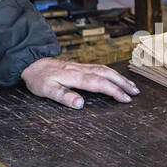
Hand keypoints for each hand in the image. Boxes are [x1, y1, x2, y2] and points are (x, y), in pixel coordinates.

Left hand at [20, 57, 139, 108]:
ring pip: (104, 69)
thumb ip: (63, 96)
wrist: (30, 63)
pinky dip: (110, 72)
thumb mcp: (46, 90)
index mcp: (75, 76)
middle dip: (122, 83)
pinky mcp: (78, 66)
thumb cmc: (38, 79)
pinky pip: (99, 67)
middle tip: (136, 92)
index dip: (114, 91)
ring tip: (131, 85)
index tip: (126, 99)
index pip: (99, 84)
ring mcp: (80, 66)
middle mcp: (80, 69)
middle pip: (106, 74)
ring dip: (119, 77)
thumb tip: (81, 104)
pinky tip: (114, 76)